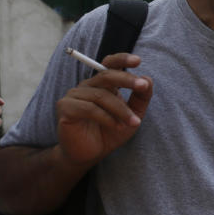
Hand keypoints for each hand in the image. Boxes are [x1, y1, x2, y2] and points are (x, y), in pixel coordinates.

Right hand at [56, 52, 152, 166]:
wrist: (90, 154)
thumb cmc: (110, 132)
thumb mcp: (133, 115)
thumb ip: (141, 98)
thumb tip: (148, 79)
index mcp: (103, 84)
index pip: (109, 64)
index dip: (122, 59)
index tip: (138, 60)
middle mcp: (87, 86)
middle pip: (106, 75)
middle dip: (127, 79)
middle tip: (143, 86)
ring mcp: (74, 96)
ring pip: (101, 95)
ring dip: (121, 109)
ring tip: (134, 122)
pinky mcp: (65, 108)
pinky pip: (89, 108)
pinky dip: (107, 118)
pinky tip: (117, 126)